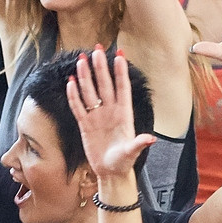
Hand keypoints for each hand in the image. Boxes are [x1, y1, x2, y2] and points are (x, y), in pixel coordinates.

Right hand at [64, 49, 159, 178]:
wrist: (111, 172)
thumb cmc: (124, 162)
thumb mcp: (132, 153)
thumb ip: (139, 144)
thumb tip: (151, 139)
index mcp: (124, 114)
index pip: (122, 88)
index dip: (120, 72)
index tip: (120, 55)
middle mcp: (110, 111)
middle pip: (104, 85)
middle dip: (100, 67)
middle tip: (96, 50)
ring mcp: (97, 116)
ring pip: (90, 92)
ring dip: (86, 76)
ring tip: (82, 59)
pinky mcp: (85, 124)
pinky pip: (78, 107)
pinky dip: (74, 95)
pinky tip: (70, 81)